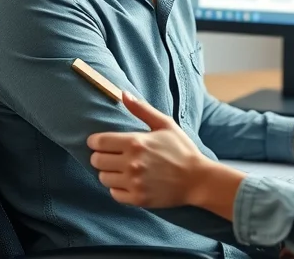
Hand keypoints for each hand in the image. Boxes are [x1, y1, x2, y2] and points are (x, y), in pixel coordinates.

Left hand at [87, 92, 209, 207]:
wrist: (198, 179)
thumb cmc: (182, 149)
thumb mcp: (165, 124)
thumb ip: (142, 109)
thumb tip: (123, 93)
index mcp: (136, 142)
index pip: (99, 142)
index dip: (95, 142)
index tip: (100, 143)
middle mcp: (132, 163)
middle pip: (96, 161)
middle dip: (101, 156)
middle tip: (112, 156)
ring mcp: (134, 182)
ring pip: (103, 178)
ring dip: (109, 173)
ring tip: (121, 169)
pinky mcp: (137, 199)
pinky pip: (114, 194)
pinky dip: (118, 188)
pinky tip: (129, 182)